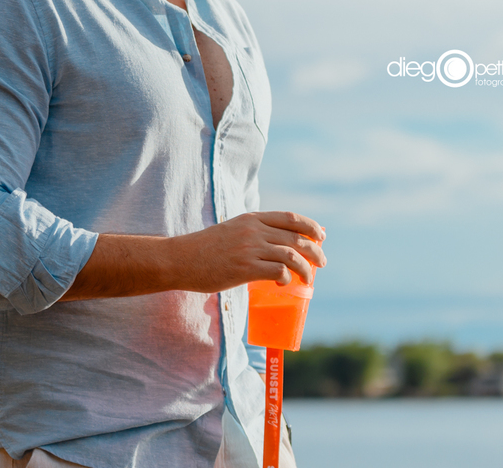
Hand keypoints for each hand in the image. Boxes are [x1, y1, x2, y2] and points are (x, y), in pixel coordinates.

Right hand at [173, 211, 324, 292]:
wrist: (181, 259)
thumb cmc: (205, 249)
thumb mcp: (231, 230)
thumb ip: (252, 233)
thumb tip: (275, 244)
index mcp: (251, 219)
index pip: (290, 218)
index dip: (310, 227)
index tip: (321, 236)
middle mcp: (253, 230)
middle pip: (296, 238)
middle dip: (315, 251)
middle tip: (321, 262)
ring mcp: (250, 248)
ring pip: (292, 256)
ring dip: (306, 269)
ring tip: (308, 279)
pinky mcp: (245, 268)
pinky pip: (278, 272)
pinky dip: (286, 278)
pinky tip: (283, 284)